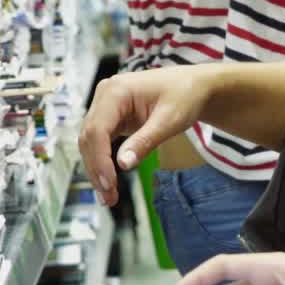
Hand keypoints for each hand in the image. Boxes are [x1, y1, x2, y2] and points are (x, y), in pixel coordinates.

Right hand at [78, 66, 211, 205]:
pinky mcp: (112, 116)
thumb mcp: (169, 120)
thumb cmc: (185, 96)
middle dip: (97, 169)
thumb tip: (123, 164)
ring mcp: (106, 105)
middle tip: (108, 198)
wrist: (194, 86)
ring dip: (98, 170)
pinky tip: (109, 183)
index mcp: (116, 91)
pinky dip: (104, 162)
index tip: (109, 184)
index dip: (100, 159)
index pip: (97, 130)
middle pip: (89, 138)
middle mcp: (105, 95)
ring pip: (92, 142)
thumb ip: (145, 141)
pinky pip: (101, 142)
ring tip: (109, 198)